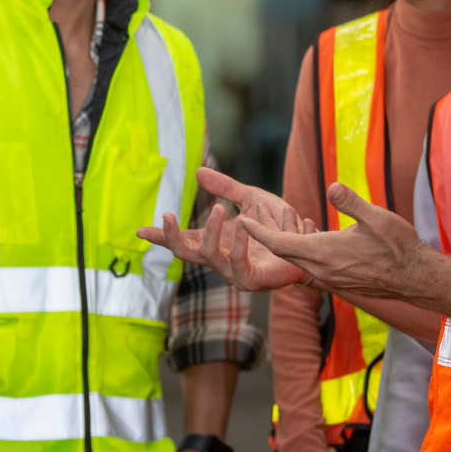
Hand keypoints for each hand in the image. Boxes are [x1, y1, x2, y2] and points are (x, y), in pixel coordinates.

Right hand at [136, 167, 314, 290]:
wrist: (311, 246)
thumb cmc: (280, 227)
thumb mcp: (249, 198)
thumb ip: (225, 188)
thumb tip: (198, 171)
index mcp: (217, 242)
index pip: (182, 240)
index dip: (161, 236)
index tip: (138, 230)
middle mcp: (221, 259)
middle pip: (186, 252)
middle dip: (172, 235)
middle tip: (167, 214)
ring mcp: (235, 272)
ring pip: (210, 257)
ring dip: (211, 231)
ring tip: (219, 209)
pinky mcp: (254, 280)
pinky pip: (238, 266)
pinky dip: (239, 245)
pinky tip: (242, 225)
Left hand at [236, 182, 430, 299]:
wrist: (417, 279)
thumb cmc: (399, 247)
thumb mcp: (378, 218)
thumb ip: (352, 202)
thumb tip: (333, 187)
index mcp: (324, 253)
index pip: (280, 243)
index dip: (259, 232)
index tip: (243, 220)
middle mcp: (321, 269)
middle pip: (282, 253)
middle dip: (264, 237)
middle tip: (248, 220)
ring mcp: (329, 279)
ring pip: (295, 261)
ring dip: (282, 245)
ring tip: (271, 226)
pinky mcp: (338, 282)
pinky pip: (309, 268)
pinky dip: (299, 253)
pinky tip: (303, 242)